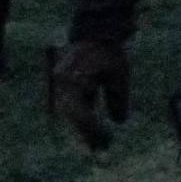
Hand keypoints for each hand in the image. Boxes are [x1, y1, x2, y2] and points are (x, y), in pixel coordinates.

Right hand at [48, 39, 129, 153]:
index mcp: (72, 79)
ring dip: (83, 129)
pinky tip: (93, 132)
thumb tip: (119, 122)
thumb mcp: (119, 74)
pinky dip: (82, 119)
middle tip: (101, 148)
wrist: (97, 32)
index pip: (78, 111)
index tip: (104, 138)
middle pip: (71, 116)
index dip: (90, 127)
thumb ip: (118, 97)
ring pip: (70, 114)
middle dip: (85, 133)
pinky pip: (72, 108)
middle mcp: (62, 84)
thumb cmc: (110, 52)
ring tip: (98, 145)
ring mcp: (61, 85)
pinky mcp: (65, 87)